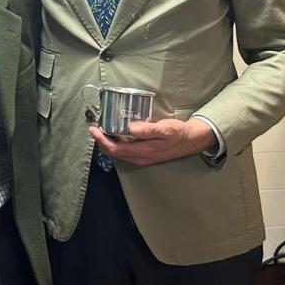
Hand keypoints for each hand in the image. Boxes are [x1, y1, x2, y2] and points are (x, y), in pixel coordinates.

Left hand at [90, 117, 217, 166]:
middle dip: (101, 141)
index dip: (101, 139)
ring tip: (102, 129)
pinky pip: (124, 150)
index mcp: (142, 152)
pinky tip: (116, 132)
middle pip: (112, 152)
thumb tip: (130, 128)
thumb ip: (148, 129)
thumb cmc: (178, 133)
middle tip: (95, 127)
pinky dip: (116, 142)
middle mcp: (139, 157)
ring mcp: (141, 157)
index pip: (114, 148)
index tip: (94, 128)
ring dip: (107, 142)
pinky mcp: (143, 154)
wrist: (190, 141)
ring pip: (118, 152)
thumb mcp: (165, 129)